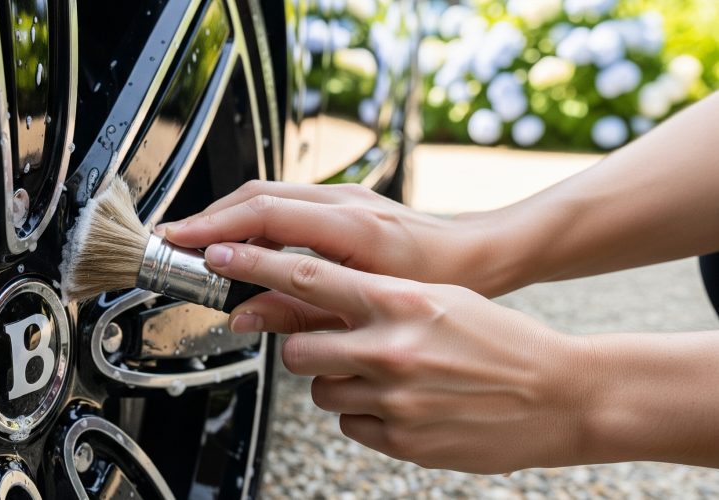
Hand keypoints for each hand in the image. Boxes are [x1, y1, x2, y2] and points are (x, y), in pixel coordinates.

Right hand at [157, 181, 508, 295]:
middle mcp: (343, 200)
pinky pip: (284, 200)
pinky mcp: (342, 200)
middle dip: (209, 218)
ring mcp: (342, 194)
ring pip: (267, 193)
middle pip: (256, 195)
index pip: (265, 215)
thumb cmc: (438, 281)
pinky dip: (253, 217)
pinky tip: (242, 242)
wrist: (478, 253)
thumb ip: (301, 312)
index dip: (216, 229)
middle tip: (175, 245)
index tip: (182, 244)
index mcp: (351, 226)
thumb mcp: (367, 307)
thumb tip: (245, 316)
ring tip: (198, 245)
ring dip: (227, 216)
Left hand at [201, 241, 590, 473]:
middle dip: (306, 349)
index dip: (255, 264)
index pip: (308, 277)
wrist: (560, 394)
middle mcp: (390, 349)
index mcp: (400, 301)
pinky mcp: (400, 440)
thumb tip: (322, 297)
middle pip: (298, 349)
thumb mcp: (441, 300)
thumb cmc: (501, 340)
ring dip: (339, 383)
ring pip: (320, 391)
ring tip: (385, 377)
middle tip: (333, 346)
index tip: (219, 253)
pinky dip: (364, 414)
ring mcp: (394, 398)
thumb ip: (379, 298)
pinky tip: (402, 403)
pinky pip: (349, 424)